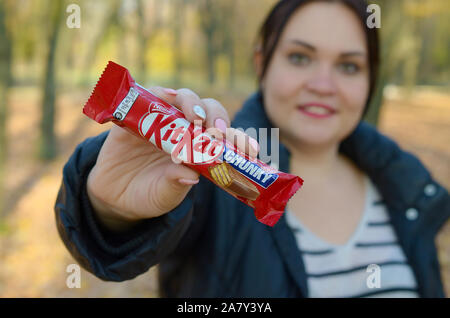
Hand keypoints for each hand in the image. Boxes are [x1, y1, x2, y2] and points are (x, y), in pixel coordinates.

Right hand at [86, 87, 258, 230]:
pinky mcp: (136, 116)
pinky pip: (148, 97)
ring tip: (194, 117)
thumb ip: (174, 185)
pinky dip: (158, 93)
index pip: (223, 136)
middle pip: (207, 111)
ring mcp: (161, 121)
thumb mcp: (163, 196)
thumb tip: (190, 176)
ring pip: (182, 99)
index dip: (236, 138)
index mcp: (199, 149)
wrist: (114, 195)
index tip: (248, 149)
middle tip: (215, 132)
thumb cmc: (148, 194)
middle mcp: (184, 130)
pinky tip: (165, 96)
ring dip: (192, 103)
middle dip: (216, 116)